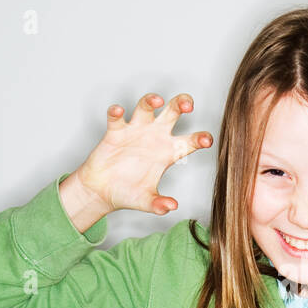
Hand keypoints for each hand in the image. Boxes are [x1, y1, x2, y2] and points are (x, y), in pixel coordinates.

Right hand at [65, 92, 213, 219]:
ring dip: (151, 100)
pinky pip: (117, 117)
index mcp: (168, 153)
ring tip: (157, 100)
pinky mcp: (115, 132)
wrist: (101, 192)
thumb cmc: (127, 193)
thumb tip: (171, 207)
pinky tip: (119, 111)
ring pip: (146, 106)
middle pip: (173, 112)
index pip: (190, 142)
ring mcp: (135, 131)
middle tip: (187, 104)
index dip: (200, 139)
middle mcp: (155, 137)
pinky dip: (117, 112)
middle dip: (181, 103)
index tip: (206, 140)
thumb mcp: (145, 201)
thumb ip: (158, 204)